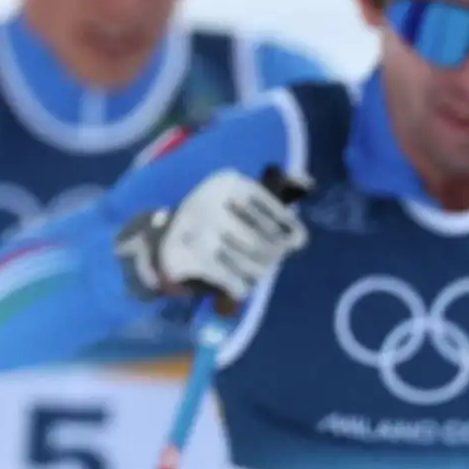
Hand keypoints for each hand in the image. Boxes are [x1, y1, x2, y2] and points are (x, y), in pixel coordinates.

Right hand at [114, 167, 309, 301]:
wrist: (159, 243)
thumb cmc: (213, 219)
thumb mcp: (239, 198)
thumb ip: (275, 190)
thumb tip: (309, 181)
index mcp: (228, 181)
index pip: (275, 211)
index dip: (291, 228)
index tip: (298, 242)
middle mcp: (212, 201)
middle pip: (267, 242)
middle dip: (273, 255)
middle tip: (270, 260)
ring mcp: (201, 232)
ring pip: (254, 265)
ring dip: (258, 273)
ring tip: (252, 270)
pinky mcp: (191, 260)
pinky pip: (236, 283)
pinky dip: (240, 288)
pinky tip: (236, 286)